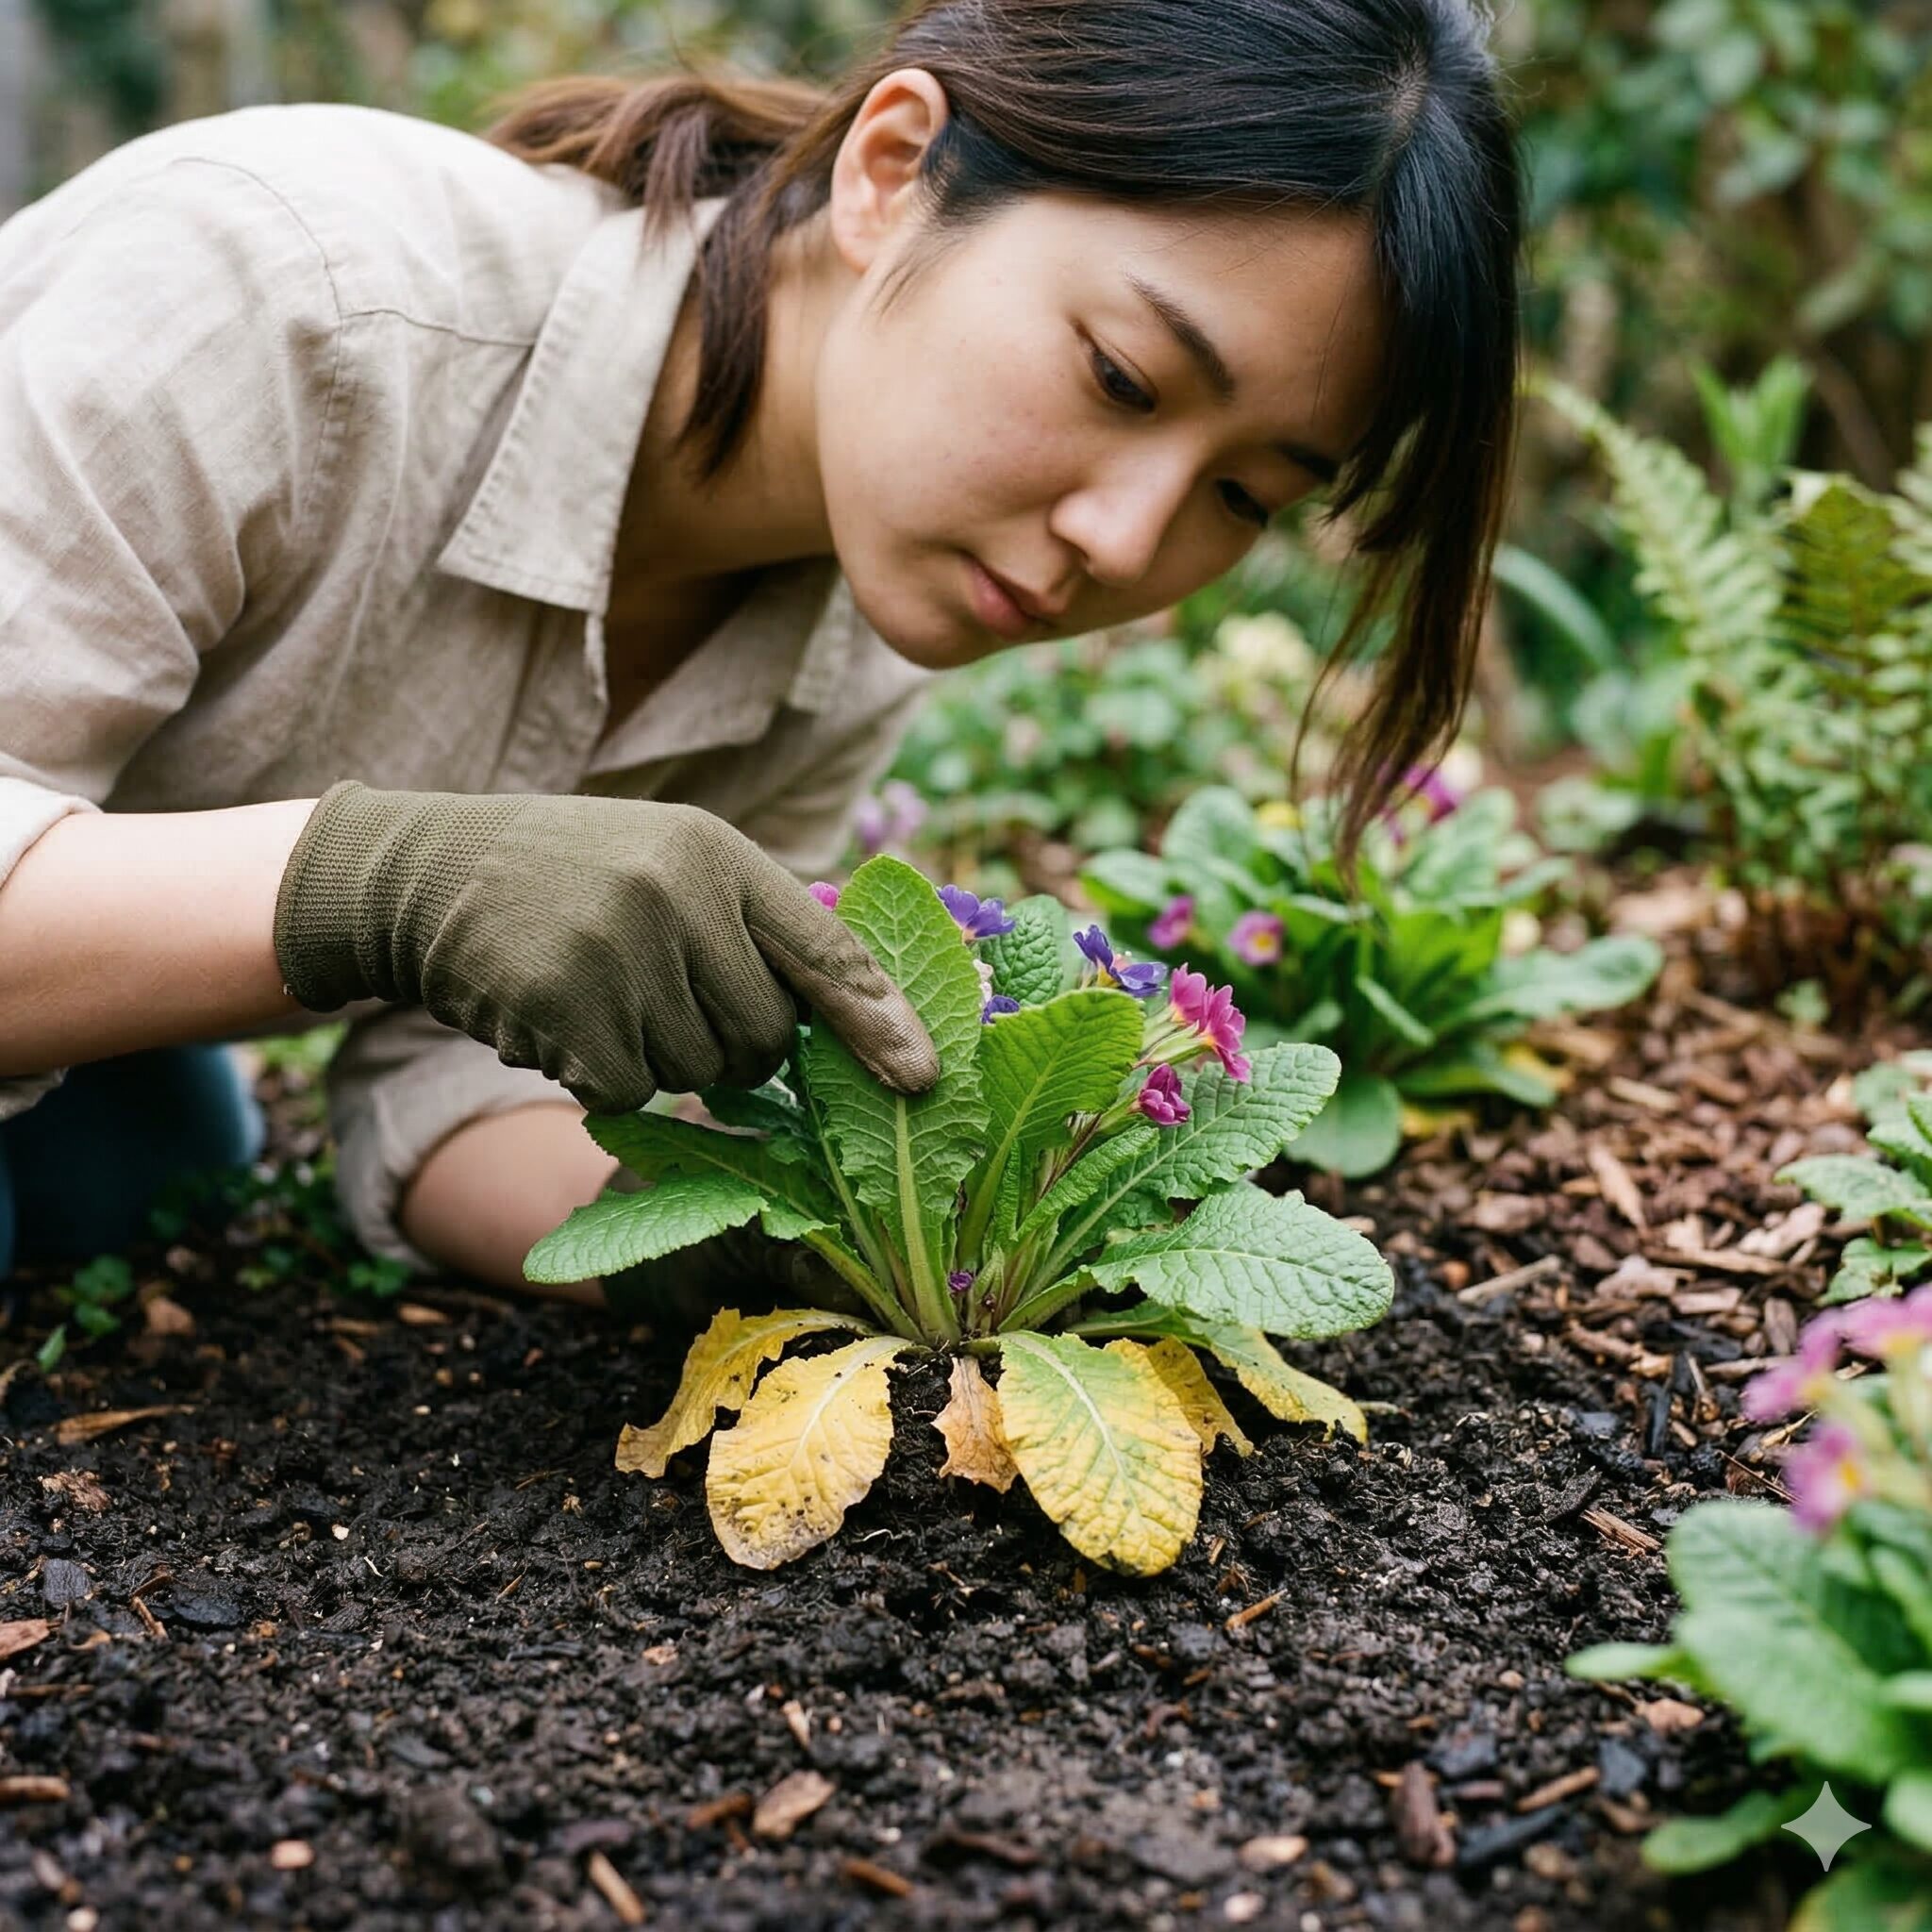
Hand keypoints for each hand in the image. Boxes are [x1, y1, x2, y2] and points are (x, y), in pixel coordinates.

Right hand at [272, 782, 936, 1111]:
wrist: (426, 872)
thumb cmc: (570, 877)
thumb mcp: (669, 862)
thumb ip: (751, 925)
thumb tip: (863, 1018)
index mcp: (719, 854)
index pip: (826, 951)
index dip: (880, 1022)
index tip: (924, 1078)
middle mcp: (679, 893)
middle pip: (765, 1036)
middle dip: (729, 1045)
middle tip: (658, 996)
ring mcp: (619, 947)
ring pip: (697, 1072)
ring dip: (653, 1056)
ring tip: (597, 989)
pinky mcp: (563, 1004)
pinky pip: (626, 1091)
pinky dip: (595, 1075)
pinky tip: (556, 1018)